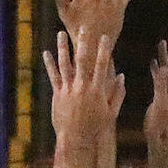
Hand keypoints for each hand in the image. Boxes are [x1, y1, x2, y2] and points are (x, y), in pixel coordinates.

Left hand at [44, 27, 125, 145]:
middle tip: (82, 28)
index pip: (102, 65)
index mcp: (97, 90)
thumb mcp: (111, 112)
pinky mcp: (58, 94)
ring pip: (64, 65)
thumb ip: (118, 93)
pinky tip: (46, 53)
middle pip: (82, 60)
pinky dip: (49, 64)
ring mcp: (68, 89)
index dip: (104, 50)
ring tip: (60, 34)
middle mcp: (82, 86)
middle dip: (83, 43)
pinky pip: (53, 76)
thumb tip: (122, 76)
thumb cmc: (96, 127)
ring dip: (62, 48)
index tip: (104, 37)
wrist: (76, 139)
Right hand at [143, 31, 167, 142]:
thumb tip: (163, 67)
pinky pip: (160, 78)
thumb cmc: (159, 125)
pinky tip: (154, 63)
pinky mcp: (161, 96)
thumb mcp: (160, 104)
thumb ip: (161, 85)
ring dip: (166, 56)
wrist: (160, 139)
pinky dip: (157, 68)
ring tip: (163, 42)